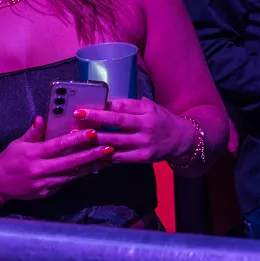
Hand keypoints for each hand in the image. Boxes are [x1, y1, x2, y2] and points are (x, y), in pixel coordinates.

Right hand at [0, 117, 114, 203]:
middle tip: (109, 148)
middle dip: (92, 155)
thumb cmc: (7, 160)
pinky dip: (79, 176)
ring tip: (106, 159)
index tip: (92, 133)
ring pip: (72, 175)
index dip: (77, 139)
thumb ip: (33, 133)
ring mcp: (44, 183)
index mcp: (33, 154)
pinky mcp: (46, 193)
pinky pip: (66, 183)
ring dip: (91, 167)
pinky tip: (91, 170)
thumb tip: (41, 118)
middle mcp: (40, 169)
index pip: (59, 145)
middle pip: (71, 162)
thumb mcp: (18, 143)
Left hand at [72, 99, 195, 163]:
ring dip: (96, 138)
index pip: (123, 106)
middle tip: (78, 115)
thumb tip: (106, 103)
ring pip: (116, 140)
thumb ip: (131, 106)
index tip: (88, 103)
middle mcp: (147, 125)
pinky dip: (106, 154)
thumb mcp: (150, 107)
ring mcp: (145, 142)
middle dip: (96, 118)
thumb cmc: (161, 120)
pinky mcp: (144, 157)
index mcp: (147, 110)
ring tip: (79, 135)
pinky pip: (121, 156)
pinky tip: (93, 152)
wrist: (182, 140)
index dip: (104, 105)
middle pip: (118, 121)